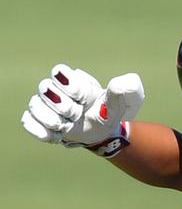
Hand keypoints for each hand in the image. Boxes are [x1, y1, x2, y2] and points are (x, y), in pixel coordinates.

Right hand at [21, 64, 143, 156]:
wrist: (101, 133)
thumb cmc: (109, 113)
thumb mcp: (123, 103)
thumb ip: (126, 91)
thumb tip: (119, 85)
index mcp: (73, 80)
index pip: (60, 72)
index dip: (72, 88)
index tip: (85, 101)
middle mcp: (55, 89)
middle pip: (46, 89)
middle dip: (65, 107)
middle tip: (77, 115)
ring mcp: (44, 105)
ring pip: (35, 105)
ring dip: (52, 120)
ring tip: (66, 126)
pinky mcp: (38, 121)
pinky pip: (28, 122)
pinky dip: (42, 131)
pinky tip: (57, 135)